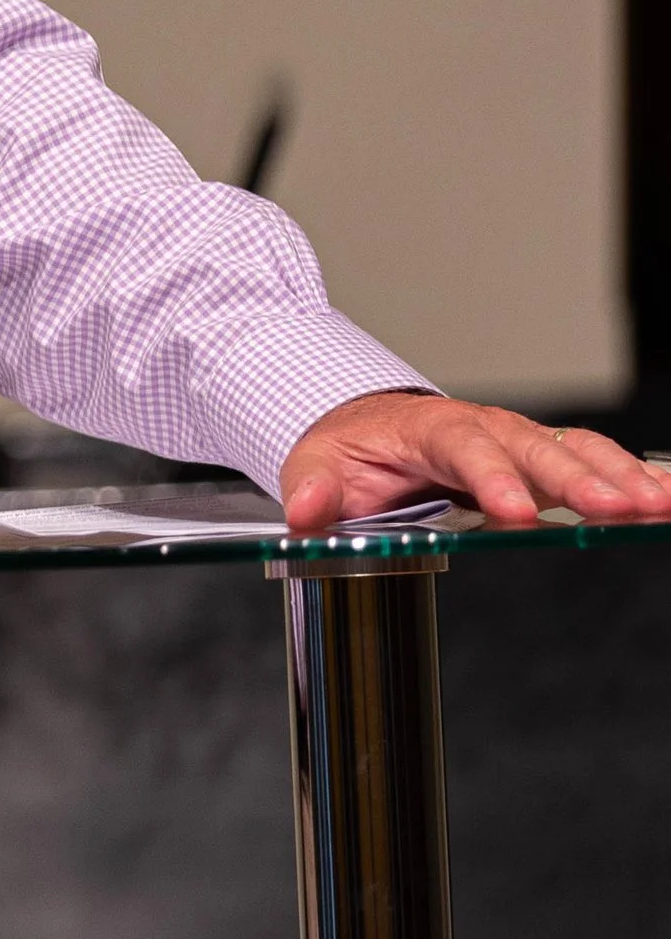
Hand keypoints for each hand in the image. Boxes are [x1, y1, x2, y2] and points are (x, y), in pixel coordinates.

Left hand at [280, 391, 670, 535]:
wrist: (368, 426)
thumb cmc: (349, 449)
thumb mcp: (316, 464)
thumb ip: (312, 488)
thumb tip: (304, 511)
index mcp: (430, 429)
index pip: (465, 448)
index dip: (492, 478)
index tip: (516, 512)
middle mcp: (485, 427)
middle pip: (537, 448)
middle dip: (579, 479)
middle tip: (618, 510)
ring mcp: (518, 442)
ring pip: (576, 450)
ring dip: (621, 476)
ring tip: (662, 505)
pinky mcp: (539, 460)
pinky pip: (592, 461)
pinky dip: (632, 476)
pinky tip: (666, 498)